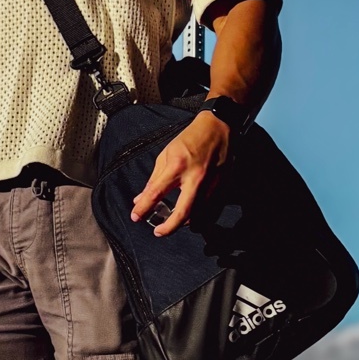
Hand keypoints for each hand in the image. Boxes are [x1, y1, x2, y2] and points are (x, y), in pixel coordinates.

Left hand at [130, 114, 229, 236]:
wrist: (218, 127)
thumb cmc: (190, 139)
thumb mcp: (166, 155)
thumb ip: (154, 180)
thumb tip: (141, 198)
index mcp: (177, 166)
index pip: (156, 193)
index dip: (143, 208)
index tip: (136, 216)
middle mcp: (195, 178)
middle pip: (182, 213)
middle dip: (169, 228)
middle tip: (158, 232)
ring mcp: (212, 184)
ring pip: (198, 215)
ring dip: (183, 223)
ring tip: (173, 222)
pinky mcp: (222, 187)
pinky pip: (210, 210)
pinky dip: (199, 217)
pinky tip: (191, 216)